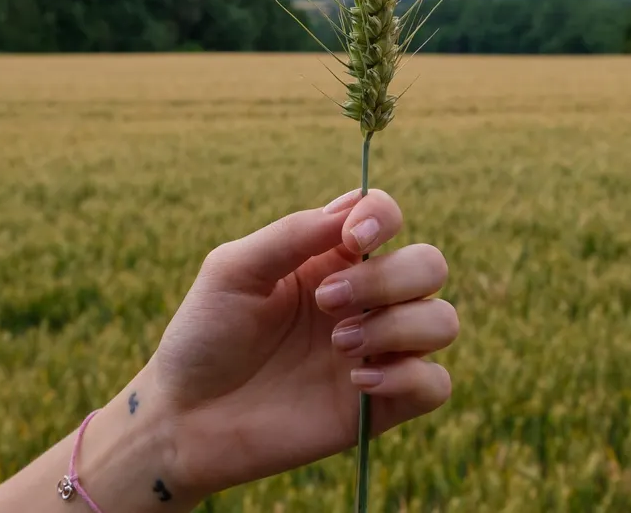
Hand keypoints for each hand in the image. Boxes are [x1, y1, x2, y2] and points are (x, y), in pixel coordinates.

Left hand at [144, 188, 458, 499]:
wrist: (187, 419)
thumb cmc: (204, 335)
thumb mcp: (233, 270)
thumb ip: (292, 235)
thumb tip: (350, 210)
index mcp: (331, 257)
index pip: (387, 216)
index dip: (384, 218)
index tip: (354, 238)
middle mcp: (365, 299)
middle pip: (429, 265)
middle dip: (388, 279)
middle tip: (327, 304)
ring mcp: (378, 351)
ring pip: (443, 321)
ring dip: (398, 326)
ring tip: (338, 345)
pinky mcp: (381, 405)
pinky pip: (436, 384)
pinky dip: (408, 378)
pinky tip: (357, 381)